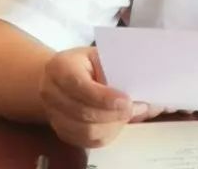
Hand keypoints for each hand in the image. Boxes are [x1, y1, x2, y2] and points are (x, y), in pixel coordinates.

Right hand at [38, 46, 162, 147]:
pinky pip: (86, 141)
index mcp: (60, 67)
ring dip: (112, 126)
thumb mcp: (99, 56)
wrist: (58, 77)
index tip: (127, 100)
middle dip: (113, 114)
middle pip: (83, 112)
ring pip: (85, 131)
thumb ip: (119, 72)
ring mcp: (53, 115)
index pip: (80, 86)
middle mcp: (50, 92)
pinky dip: (106, 135)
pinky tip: (117, 123)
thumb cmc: (84, 63)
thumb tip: (146, 97)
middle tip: (135, 108)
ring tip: (129, 115)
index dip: (104, 97)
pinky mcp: (61, 131)